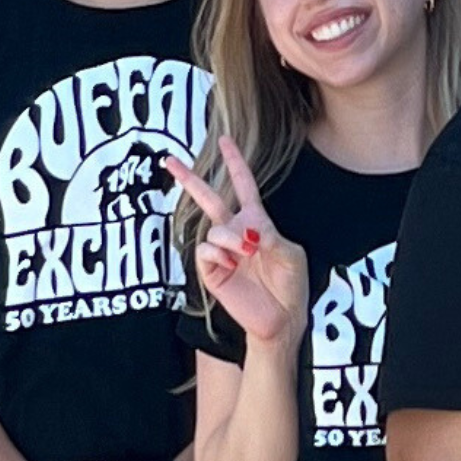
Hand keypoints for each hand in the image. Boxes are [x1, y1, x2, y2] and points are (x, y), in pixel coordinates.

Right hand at [169, 137, 309, 350]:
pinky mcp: (212, 271)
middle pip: (210, 199)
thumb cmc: (291, 286)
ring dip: (231, 239)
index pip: (243, 186)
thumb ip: (272, 237)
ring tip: (246, 254)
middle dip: (190, 180)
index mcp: (258, 223)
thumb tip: (247, 232)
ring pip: (214, 230)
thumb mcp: (291, 256)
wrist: (282, 320)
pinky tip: (230, 263)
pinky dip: (218, 254)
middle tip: (169, 160)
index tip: (225, 140)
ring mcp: (222, 252)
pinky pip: (205, 251)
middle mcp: (236, 233)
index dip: (234, 163)